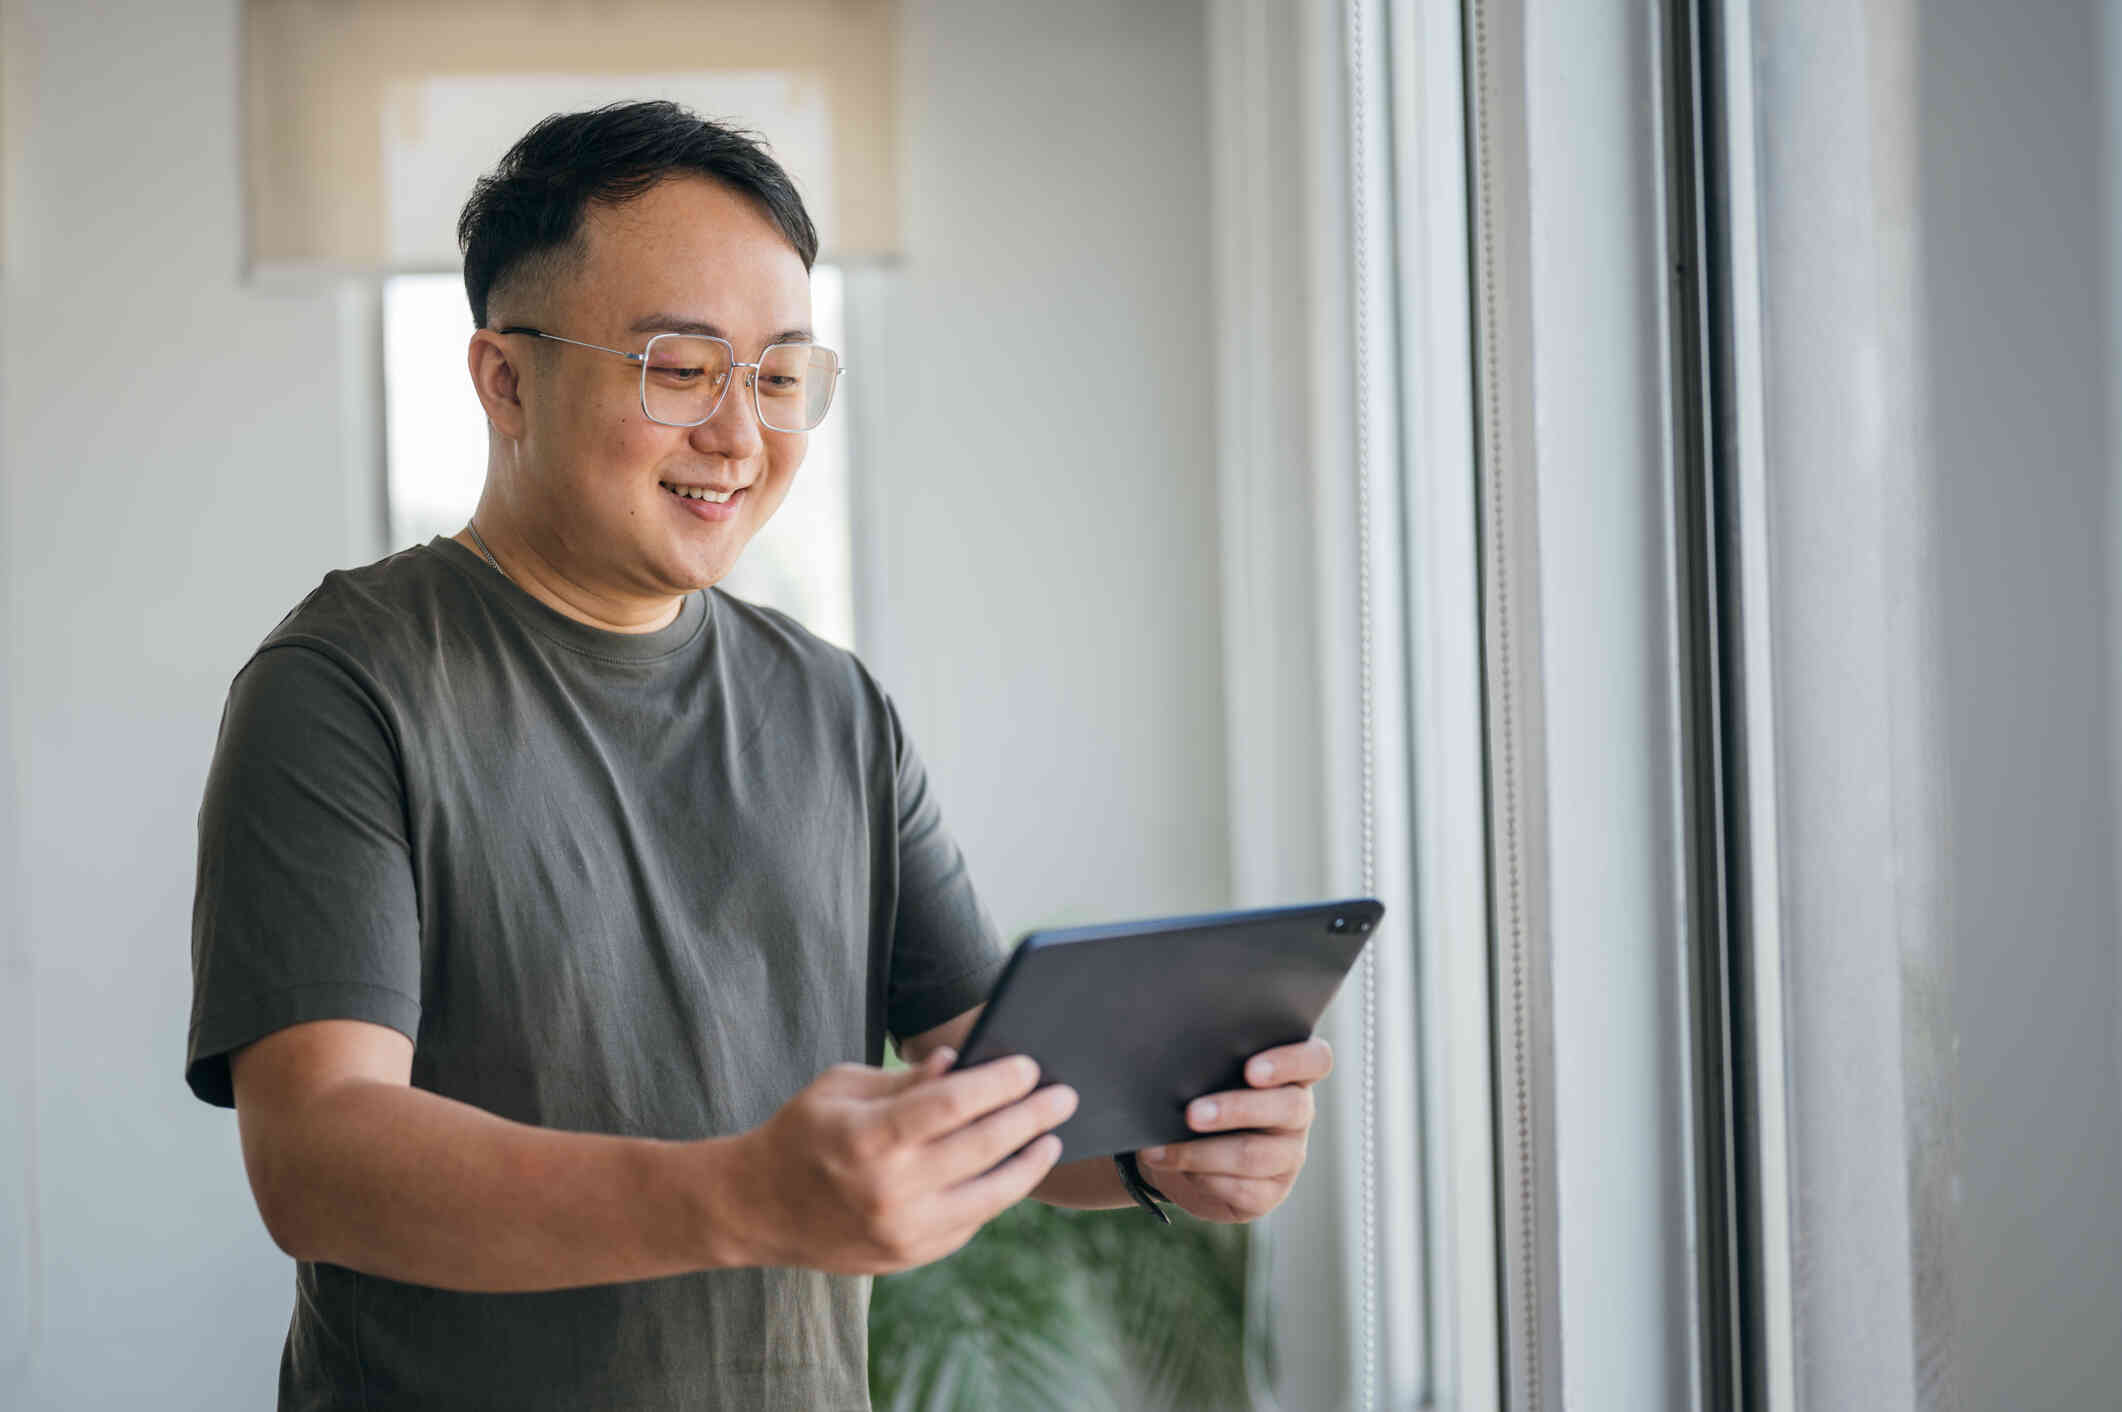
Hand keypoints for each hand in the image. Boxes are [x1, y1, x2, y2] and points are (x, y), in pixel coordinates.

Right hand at [717, 1048, 1075, 1273]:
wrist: (756, 1208)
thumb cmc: (803, 1132)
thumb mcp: (843, 1086)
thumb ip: (906, 1079)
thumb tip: (964, 1063)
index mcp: (870, 1137)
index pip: (956, 1103)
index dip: (1001, 1081)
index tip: (1031, 1066)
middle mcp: (890, 1190)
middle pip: (984, 1146)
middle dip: (1033, 1116)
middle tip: (1064, 1095)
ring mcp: (903, 1231)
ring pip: (991, 1196)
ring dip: (1029, 1163)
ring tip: (1052, 1138)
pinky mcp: (909, 1256)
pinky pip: (970, 1222)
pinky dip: (995, 1193)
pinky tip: (1012, 1169)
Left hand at [1134, 1038, 1332, 1223]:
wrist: (1182, 1154)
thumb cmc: (1198, 1099)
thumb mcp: (1206, 1076)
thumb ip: (1209, 1064)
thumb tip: (1175, 1066)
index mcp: (1290, 1074)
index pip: (1316, 1060)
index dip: (1291, 1062)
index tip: (1251, 1070)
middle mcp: (1297, 1114)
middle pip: (1288, 1108)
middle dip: (1235, 1110)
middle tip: (1192, 1114)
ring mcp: (1288, 1156)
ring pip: (1256, 1154)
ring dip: (1204, 1152)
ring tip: (1164, 1150)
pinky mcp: (1270, 1193)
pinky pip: (1242, 1189)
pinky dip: (1203, 1178)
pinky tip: (1177, 1170)